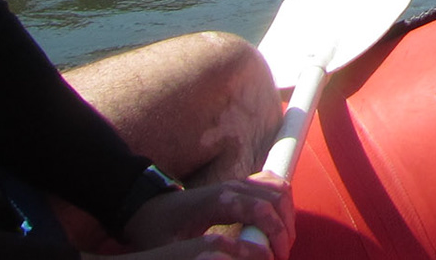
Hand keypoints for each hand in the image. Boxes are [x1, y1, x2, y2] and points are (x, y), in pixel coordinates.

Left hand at [117, 172, 293, 259]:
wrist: (148, 209)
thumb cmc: (159, 231)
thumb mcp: (173, 249)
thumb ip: (203, 254)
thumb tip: (231, 257)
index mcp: (219, 200)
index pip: (262, 211)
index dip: (276, 234)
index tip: (276, 257)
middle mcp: (233, 186)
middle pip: (277, 199)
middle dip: (285, 229)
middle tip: (280, 254)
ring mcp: (238, 182)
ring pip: (279, 189)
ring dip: (287, 215)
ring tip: (280, 241)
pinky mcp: (239, 185)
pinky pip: (272, 185)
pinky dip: (282, 201)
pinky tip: (277, 222)